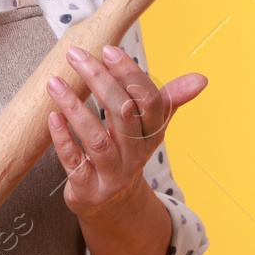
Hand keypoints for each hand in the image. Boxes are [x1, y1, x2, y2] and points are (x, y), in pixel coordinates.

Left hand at [45, 43, 205, 219]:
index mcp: (152, 135)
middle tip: (76, 55)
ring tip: (55, 83)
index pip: (149, 101)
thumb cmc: (128, 153)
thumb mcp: (150, 130)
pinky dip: (63, 139)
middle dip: (99, 81)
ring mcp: (112, 174)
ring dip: (74, 108)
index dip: (130, 74)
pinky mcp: (88, 188)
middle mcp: (135, 155)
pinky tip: (52, 117)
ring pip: (97, 139)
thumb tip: (202, 78)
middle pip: (123, 114)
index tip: (108, 49)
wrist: (114, 206)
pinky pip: (75, 162)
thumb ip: (169, 100)